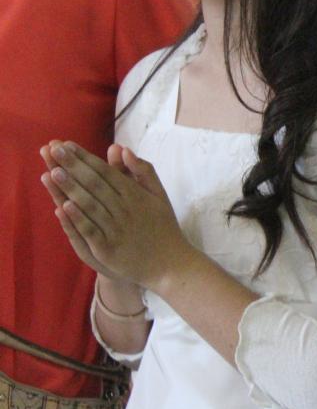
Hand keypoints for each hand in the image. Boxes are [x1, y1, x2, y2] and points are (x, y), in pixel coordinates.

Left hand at [40, 141, 197, 291]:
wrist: (171, 264)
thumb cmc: (163, 227)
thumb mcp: (159, 194)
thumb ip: (143, 170)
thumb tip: (122, 148)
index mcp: (136, 194)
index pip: (105, 172)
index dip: (85, 158)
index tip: (65, 145)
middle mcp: (125, 209)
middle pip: (95, 184)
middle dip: (73, 166)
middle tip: (52, 149)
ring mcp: (116, 230)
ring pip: (91, 206)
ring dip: (71, 189)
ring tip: (53, 172)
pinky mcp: (109, 249)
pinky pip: (92, 232)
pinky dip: (78, 220)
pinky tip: (64, 207)